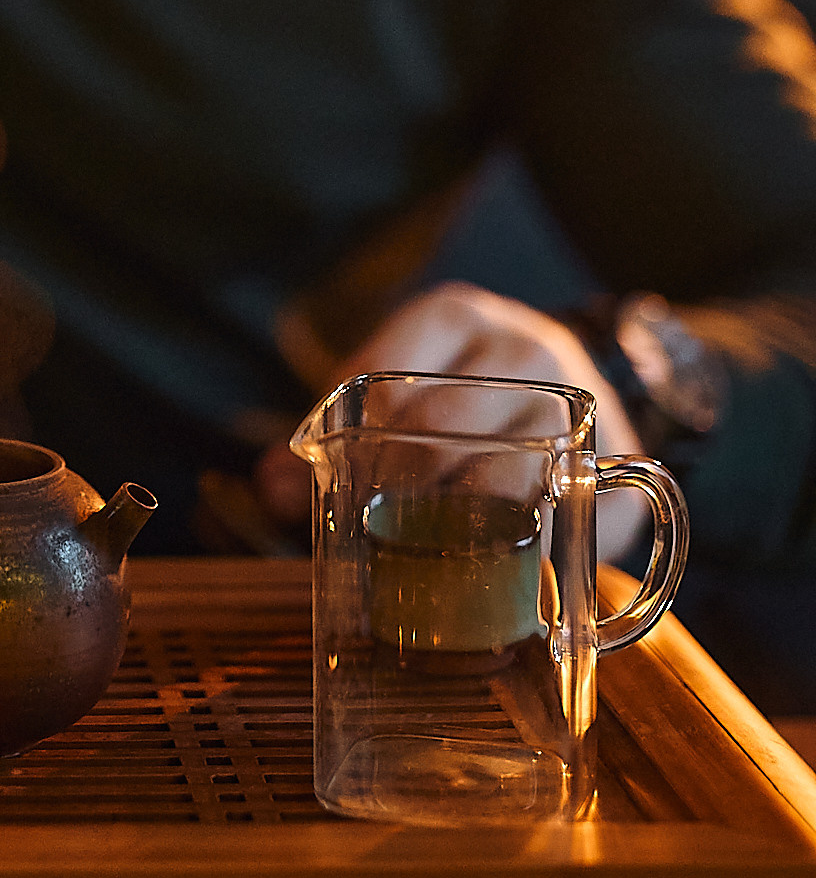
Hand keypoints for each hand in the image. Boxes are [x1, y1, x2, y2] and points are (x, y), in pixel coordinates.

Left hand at [253, 281, 647, 561]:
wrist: (597, 410)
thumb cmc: (477, 407)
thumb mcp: (416, 391)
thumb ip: (346, 429)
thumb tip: (270, 483)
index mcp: (457, 316)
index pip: (384, 371)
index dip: (343, 432)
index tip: (315, 479)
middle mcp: (518, 347)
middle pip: (436, 419)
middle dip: (389, 481)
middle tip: (365, 524)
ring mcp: (571, 400)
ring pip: (496, 464)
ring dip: (448, 518)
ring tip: (414, 551)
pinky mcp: (608, 461)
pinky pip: (550, 506)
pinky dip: (505, 538)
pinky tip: (477, 562)